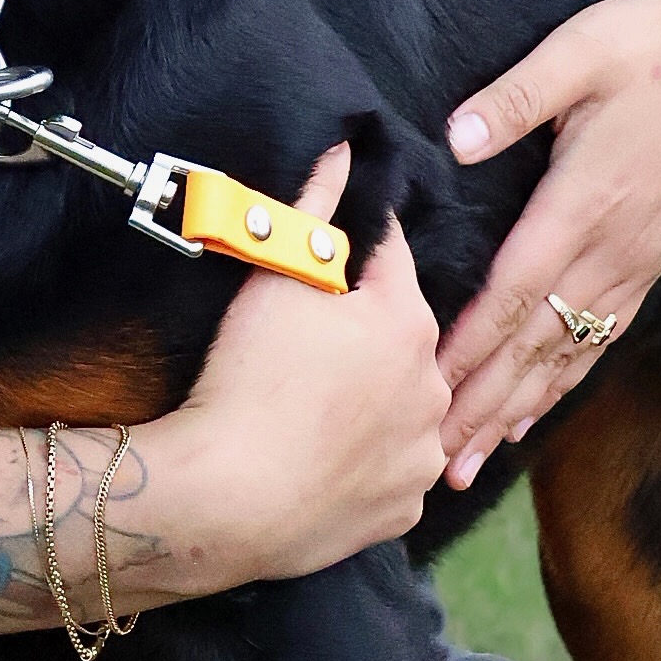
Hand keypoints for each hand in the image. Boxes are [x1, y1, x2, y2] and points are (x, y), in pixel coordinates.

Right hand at [155, 146, 451, 583]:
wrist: (227, 499)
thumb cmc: (249, 379)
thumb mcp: (272, 279)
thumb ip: (313, 208)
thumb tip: (342, 151)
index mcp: (407, 321)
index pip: (390, 256)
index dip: (351, 248)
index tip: (322, 252)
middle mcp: (433, 387)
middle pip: (399, 337)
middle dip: (362, 331)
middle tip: (302, 341)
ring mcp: (421, 455)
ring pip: (402, 409)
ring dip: (371, 400)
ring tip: (311, 405)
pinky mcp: (401, 509)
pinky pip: (389, 472)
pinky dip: (363, 462)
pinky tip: (320, 458)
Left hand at [435, 0, 660, 483]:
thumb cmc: (650, 45)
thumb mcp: (576, 53)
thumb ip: (513, 99)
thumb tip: (455, 138)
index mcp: (582, 203)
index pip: (513, 291)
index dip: (468, 346)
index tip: (425, 390)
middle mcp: (610, 250)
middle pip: (534, 344)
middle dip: (481, 404)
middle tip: (434, 462)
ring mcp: (635, 263)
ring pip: (566, 356)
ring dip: (516, 410)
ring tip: (472, 461)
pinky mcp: (650, 263)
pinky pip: (600, 339)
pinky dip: (562, 384)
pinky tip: (533, 414)